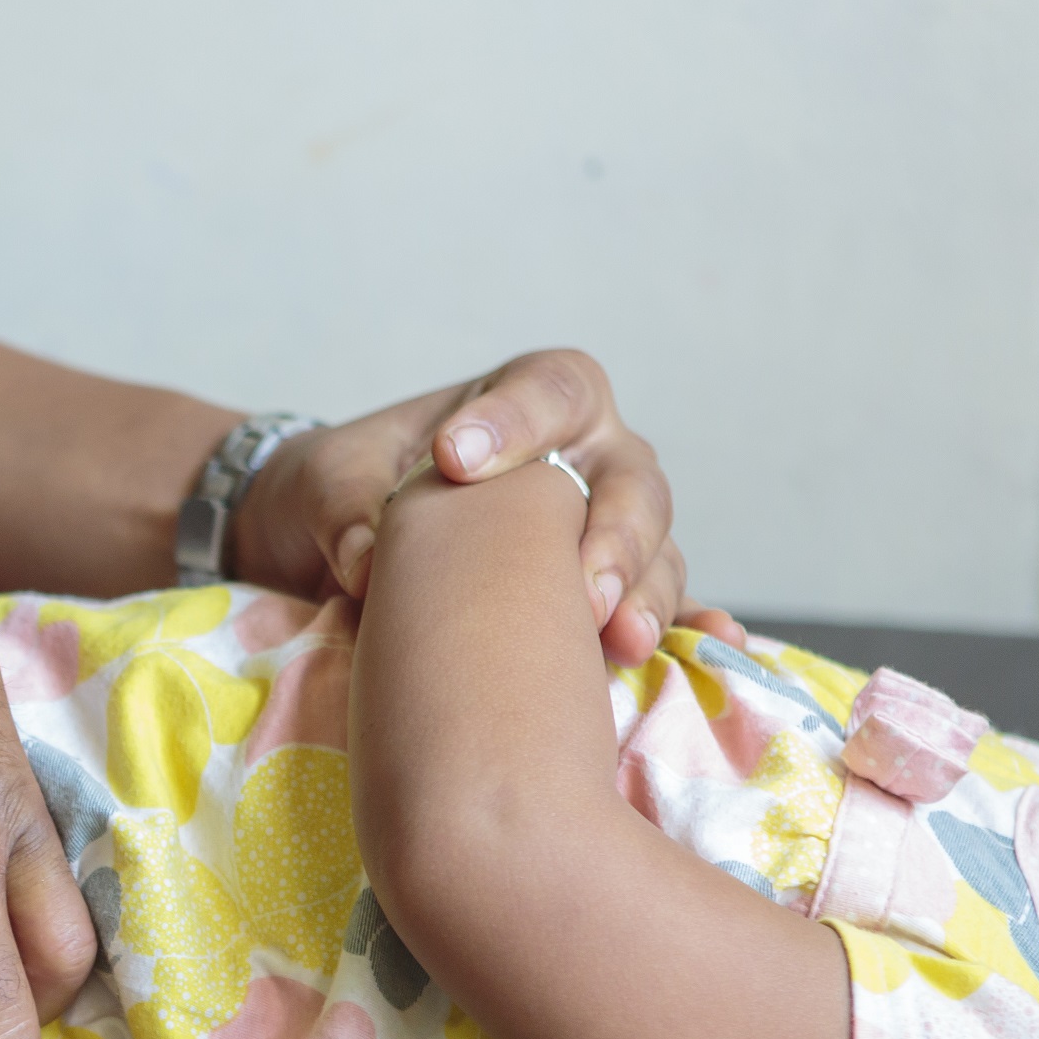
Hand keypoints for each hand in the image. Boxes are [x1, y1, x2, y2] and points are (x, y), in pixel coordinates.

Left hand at [227, 350, 681, 663]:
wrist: (340, 548)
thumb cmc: (346, 491)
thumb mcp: (328, 481)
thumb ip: (345, 507)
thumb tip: (362, 566)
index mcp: (526, 402)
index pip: (552, 390)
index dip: (519, 420)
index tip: (458, 460)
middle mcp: (586, 459)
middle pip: (631, 483)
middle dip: (612, 536)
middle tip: (581, 589)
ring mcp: (604, 531)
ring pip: (655, 552)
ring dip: (642, 596)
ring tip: (619, 641)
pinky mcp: (602, 599)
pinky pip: (655, 612)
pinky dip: (681, 629)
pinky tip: (710, 648)